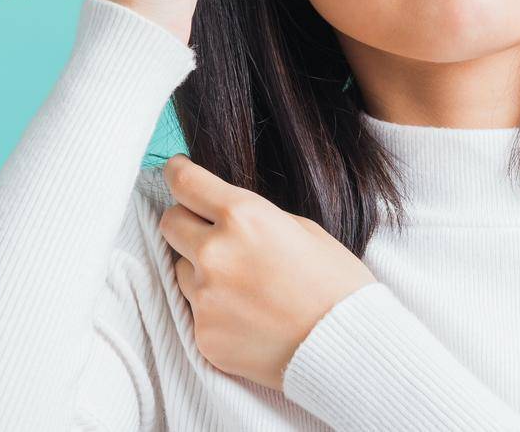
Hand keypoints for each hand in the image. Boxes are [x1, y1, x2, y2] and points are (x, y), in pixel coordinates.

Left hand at [159, 153, 376, 390]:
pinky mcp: (204, 335)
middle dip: (184, 221)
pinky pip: (196, 311)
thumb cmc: (337, 285)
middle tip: (207, 232)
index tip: (175, 171)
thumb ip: (253, 217)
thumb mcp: (302, 230)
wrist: (350, 349)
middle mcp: (215, 253)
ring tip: (245, 287)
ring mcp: (206, 297)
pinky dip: (215, 310)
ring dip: (202, 270)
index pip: (185, 183)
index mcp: (243, 217)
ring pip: (182, 269)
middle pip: (170, 223)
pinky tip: (249, 317)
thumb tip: (220, 212)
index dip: (176, 172)